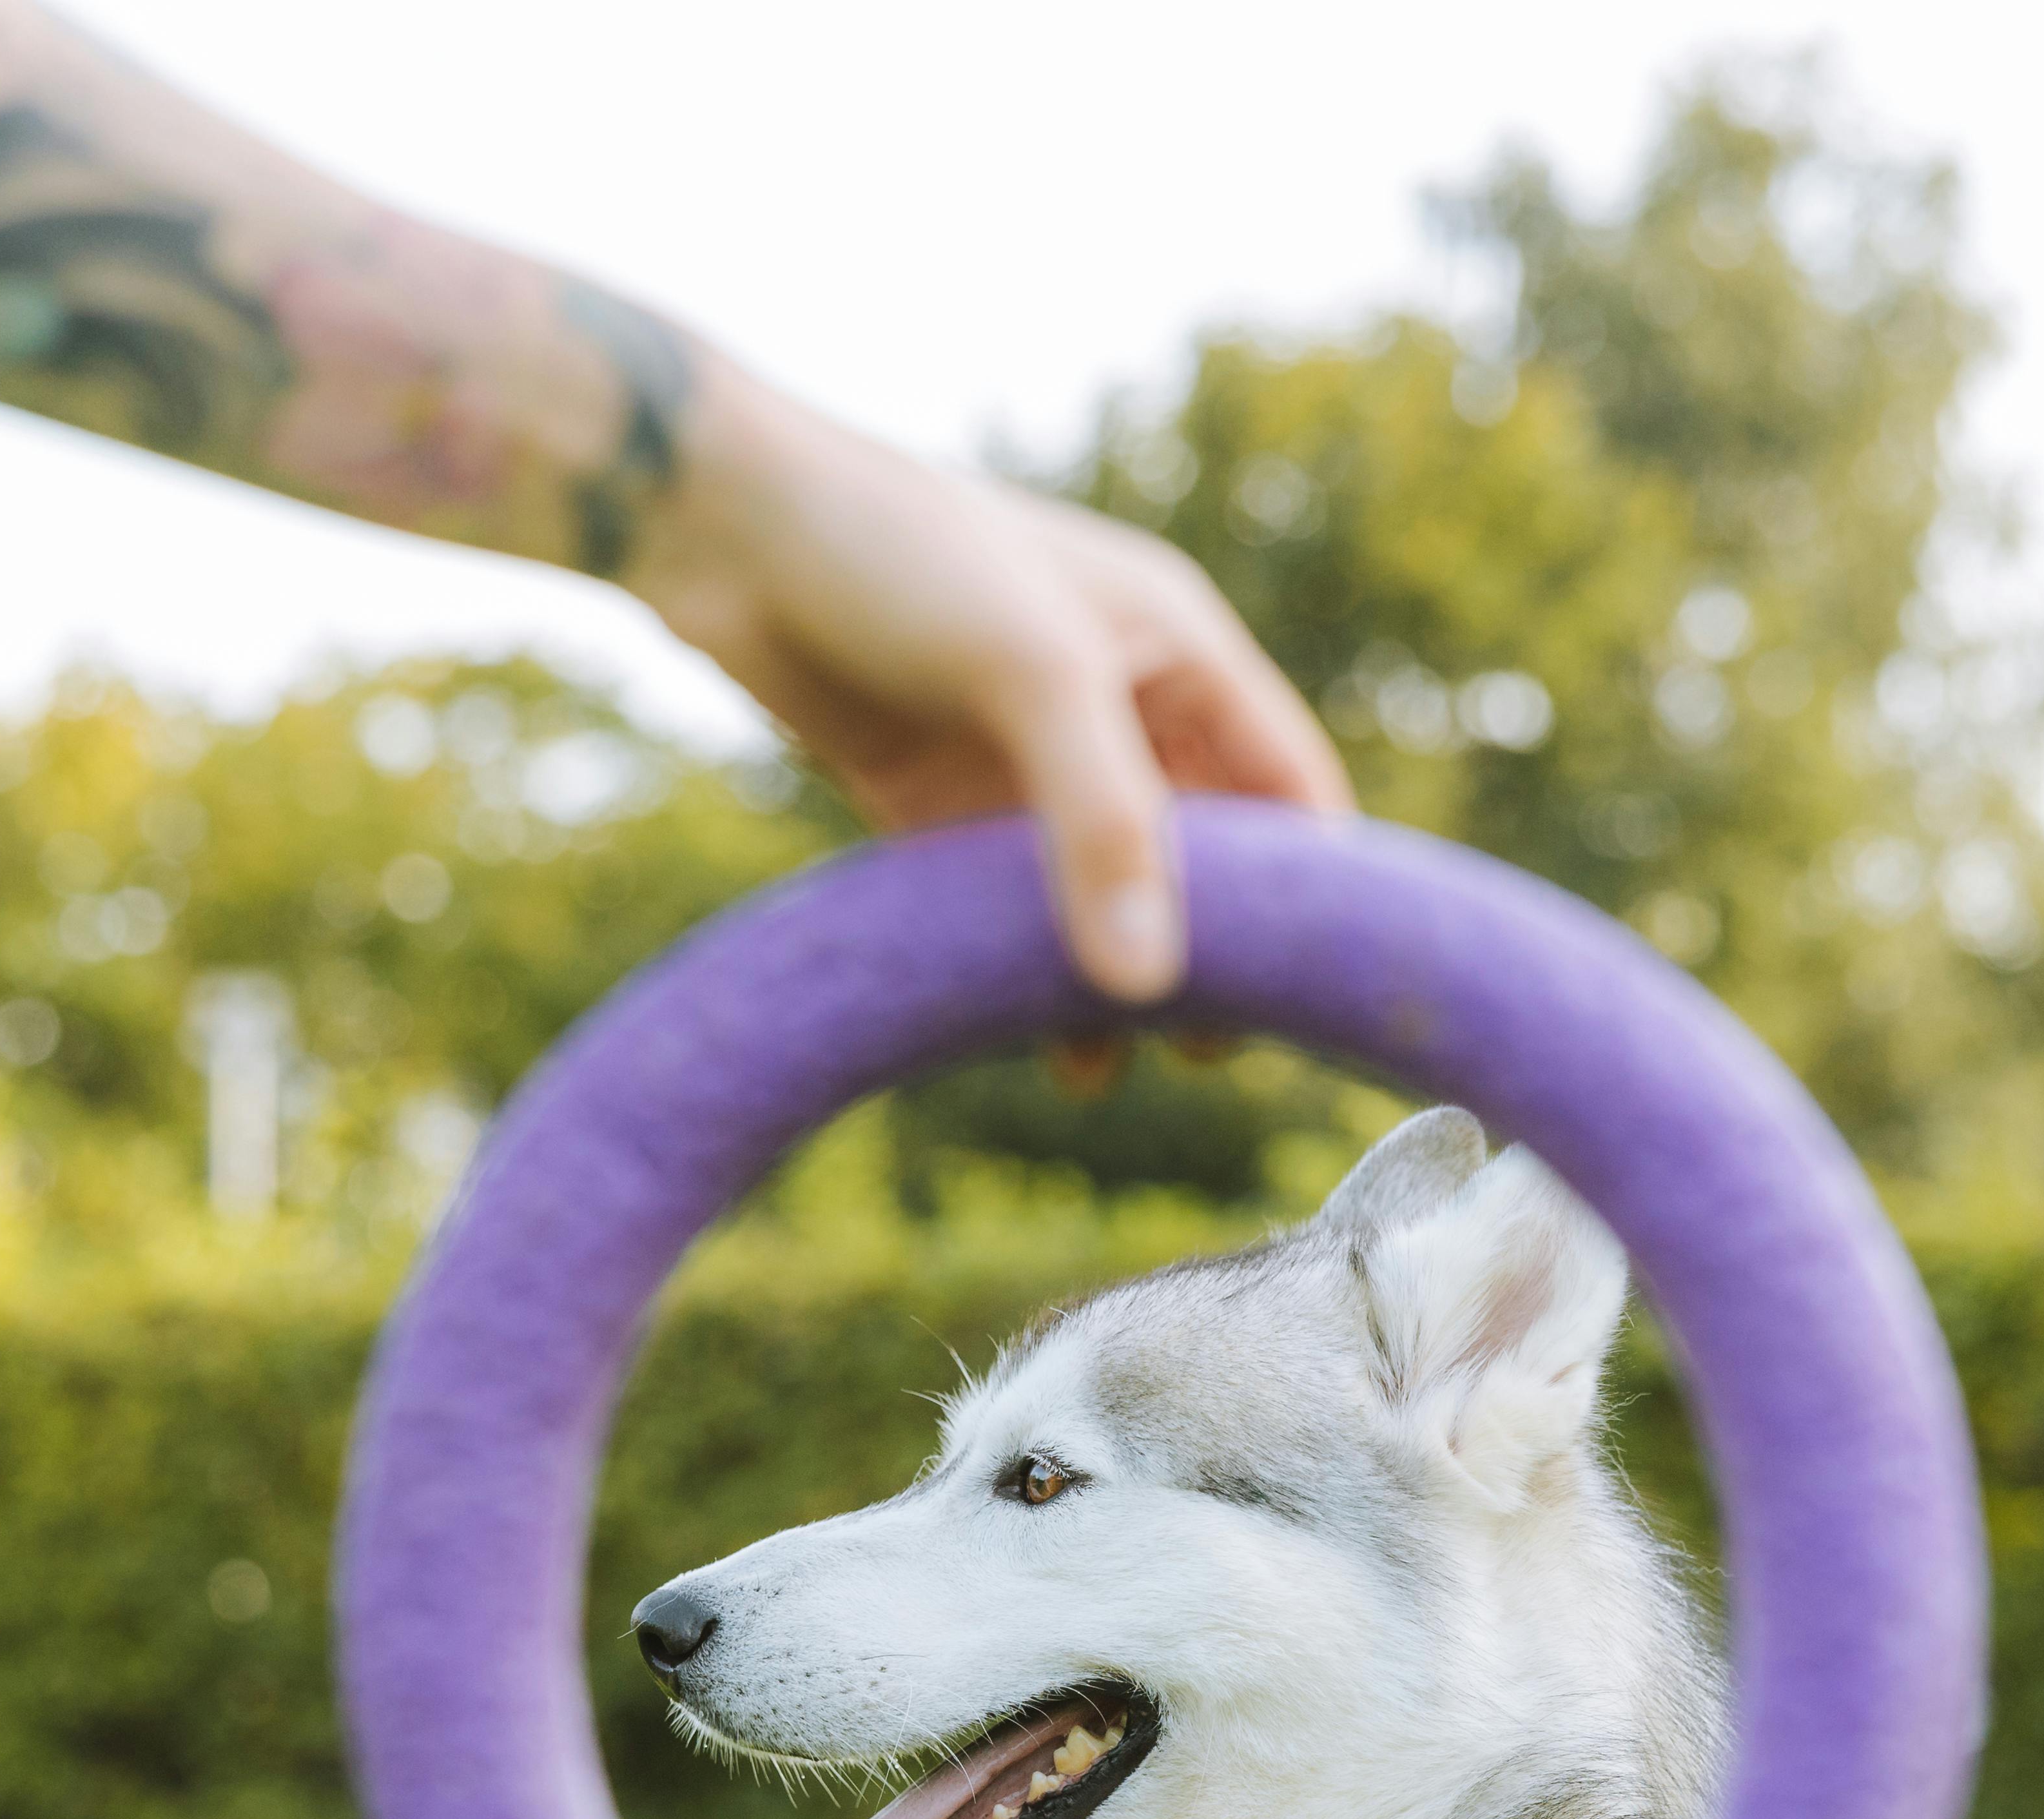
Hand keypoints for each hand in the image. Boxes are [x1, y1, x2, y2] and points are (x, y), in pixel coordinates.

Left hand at [623, 373, 1352, 1002]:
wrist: (722, 526)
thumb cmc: (897, 554)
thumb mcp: (1028, 673)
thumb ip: (1103, 823)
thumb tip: (1151, 986)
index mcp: (1176, 650)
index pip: (1286, 785)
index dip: (1314, 888)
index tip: (1321, 997)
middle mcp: (1114, 706)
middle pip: (1199, 853)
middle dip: (1210, 948)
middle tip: (1211, 1055)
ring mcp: (1021, 757)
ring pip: (1096, 889)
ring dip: (1107, 974)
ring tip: (1105, 1067)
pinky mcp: (934, 800)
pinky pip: (1001, 903)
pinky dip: (1020, 967)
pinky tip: (1026, 1040)